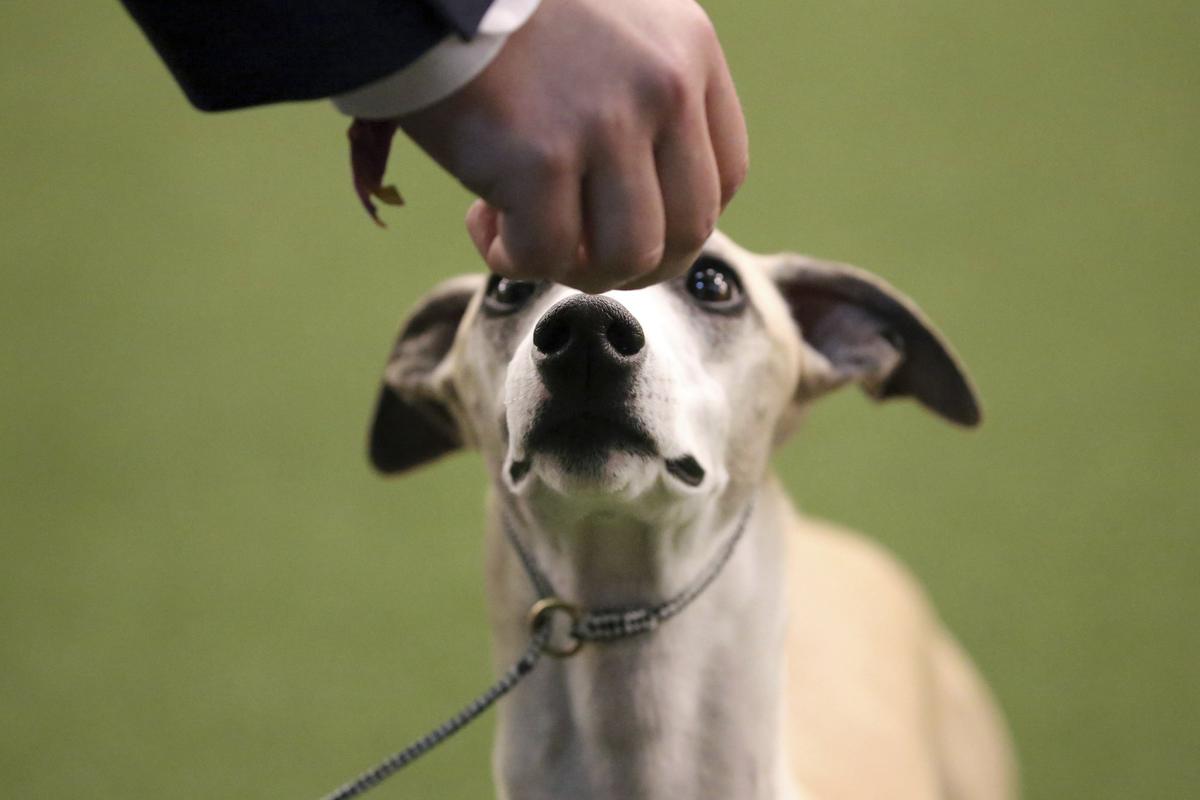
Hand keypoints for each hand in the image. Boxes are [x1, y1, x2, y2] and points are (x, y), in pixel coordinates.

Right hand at [398, 0, 747, 292]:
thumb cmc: (504, 11)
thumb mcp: (613, 26)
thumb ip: (647, 90)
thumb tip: (646, 193)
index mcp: (687, 52)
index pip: (725, 177)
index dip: (678, 223)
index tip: (628, 224)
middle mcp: (662, 86)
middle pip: (687, 230)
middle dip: (633, 266)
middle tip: (579, 255)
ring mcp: (605, 124)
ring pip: (628, 257)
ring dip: (576, 269)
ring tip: (525, 237)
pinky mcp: (541, 159)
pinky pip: (548, 256)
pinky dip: (514, 258)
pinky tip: (483, 222)